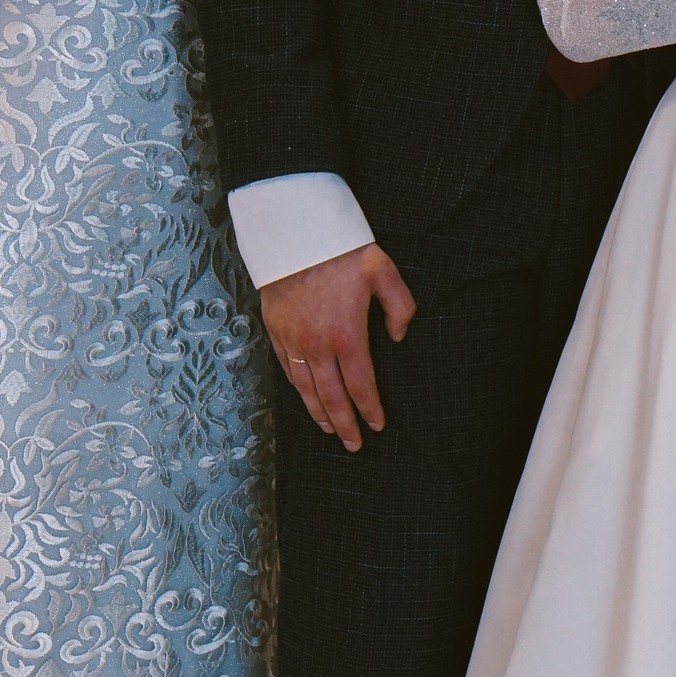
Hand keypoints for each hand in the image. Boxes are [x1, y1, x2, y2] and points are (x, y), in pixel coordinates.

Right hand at [262, 243, 416, 451]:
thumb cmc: (341, 249)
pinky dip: (297, 390)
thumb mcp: (383, 271)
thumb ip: (400, 307)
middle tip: (354, 444)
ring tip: (330, 429)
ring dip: (319, 413)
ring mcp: (293, 339)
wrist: (292, 232)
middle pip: (332, 397)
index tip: (377, 425)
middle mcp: (317, 345)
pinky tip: (306, 398)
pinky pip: (286, 369)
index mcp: (348, 335)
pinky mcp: (275, 330)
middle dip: (345, 424)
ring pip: (306, 388)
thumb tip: (397, 337)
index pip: (361, 385)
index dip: (370, 409)